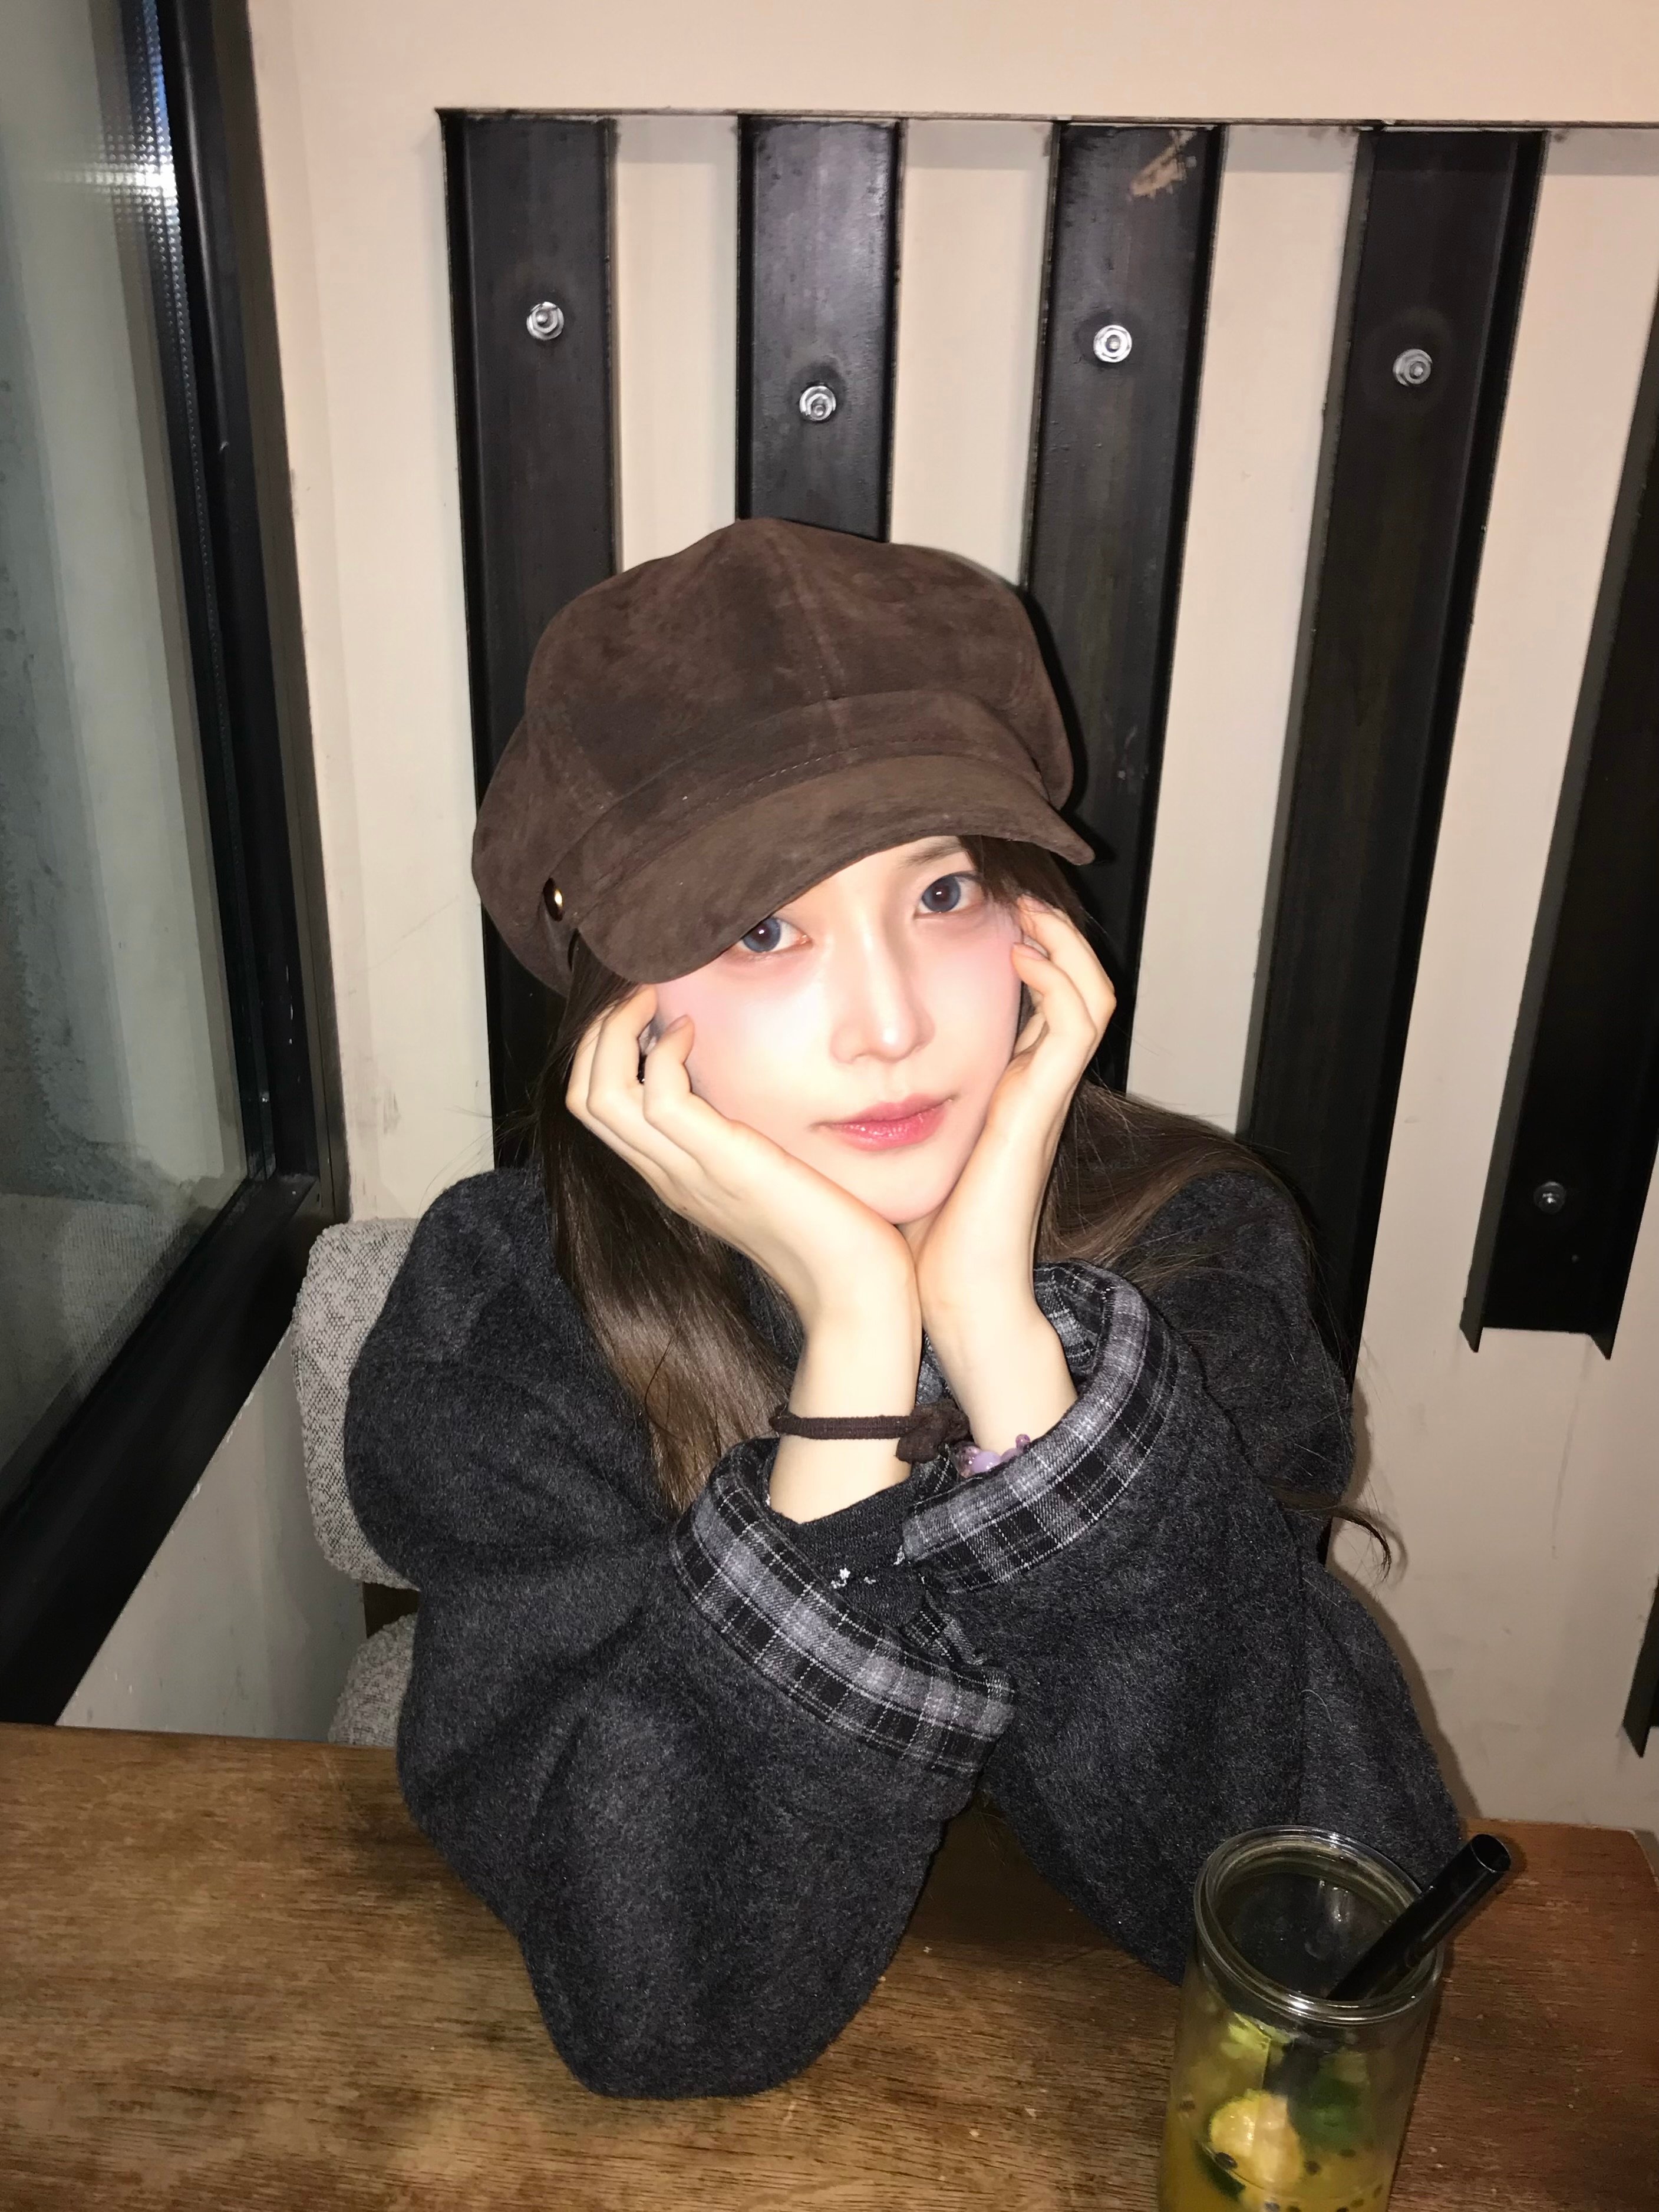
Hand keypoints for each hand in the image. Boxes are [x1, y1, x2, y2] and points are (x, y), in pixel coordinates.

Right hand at [566, 986, 917, 1339]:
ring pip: (600, 1096)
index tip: (643, 1009)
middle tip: (639, 991)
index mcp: (673, 1176)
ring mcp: (687, 1173)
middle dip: (598, 1032)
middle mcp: (667, 1175)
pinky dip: (665, 1054)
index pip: (597, 1109)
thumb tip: (737, 1079)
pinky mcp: (721, 1165)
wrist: (854, 1288)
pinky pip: (659, 1099)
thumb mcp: (768, 1167)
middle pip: (582, 1098)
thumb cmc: (829, 1227)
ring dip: (618, 1031)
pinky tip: (692, 1033)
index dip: (603, 1050)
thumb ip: (741, 1132)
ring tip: (654, 999)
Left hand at [906, 898, 1115, 1446]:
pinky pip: (1075, 1024)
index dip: (1024, 949)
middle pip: (1076, 983)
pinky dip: (1057, 979)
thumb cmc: (920, 1235)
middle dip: (1053, 928)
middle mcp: (1035, 1087)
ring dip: (1064, 940)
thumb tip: (825, 1070)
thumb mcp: (900, 1148)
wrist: (953, 1297)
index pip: (1037, 1001)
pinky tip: (1019, 953)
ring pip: (1091, 993)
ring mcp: (1045, 1095)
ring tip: (1026, 903)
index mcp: (1007, 1092)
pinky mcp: (1043, 1106)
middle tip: (1012, 885)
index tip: (981, 908)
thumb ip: (882, 1106)